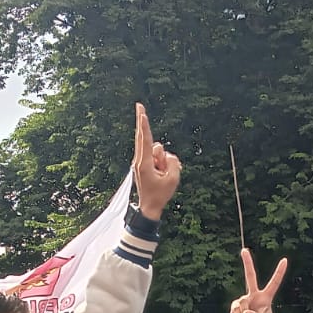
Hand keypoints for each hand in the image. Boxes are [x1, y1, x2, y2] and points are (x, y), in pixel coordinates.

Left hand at [131, 103, 181, 220]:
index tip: (142, 114)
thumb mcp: (173, 178)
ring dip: (163, 159)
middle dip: (142, 121)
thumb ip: (173, 162)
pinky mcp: (144, 165)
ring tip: (162, 174)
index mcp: (144, 164)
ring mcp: (141, 162)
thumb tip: (167, 154)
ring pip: (157, 150)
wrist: (149, 207)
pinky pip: (157, 157)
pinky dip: (162, 162)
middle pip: (143, 137)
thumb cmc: (160, 195)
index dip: (145, 126)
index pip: (146, 140)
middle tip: (139, 104)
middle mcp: (140, 160)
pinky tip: (162, 174)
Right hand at [228, 248, 287, 312]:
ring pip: (241, 303)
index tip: (285, 259)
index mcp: (266, 298)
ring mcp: (244, 300)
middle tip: (244, 250)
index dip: (279, 272)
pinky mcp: (235, 306)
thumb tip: (245, 311)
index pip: (274, 283)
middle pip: (250, 276)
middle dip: (247, 263)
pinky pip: (235, 309)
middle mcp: (254, 295)